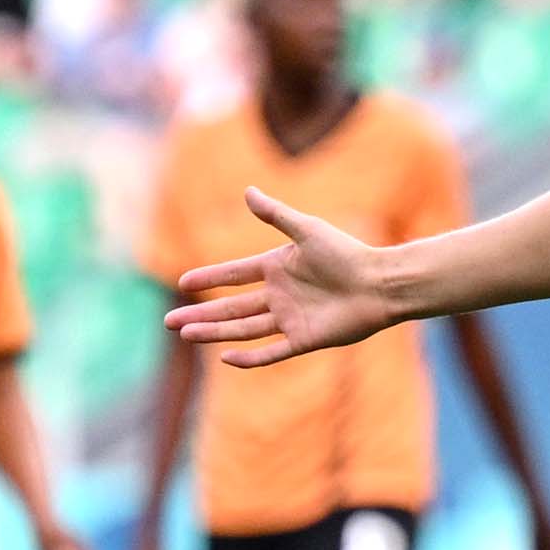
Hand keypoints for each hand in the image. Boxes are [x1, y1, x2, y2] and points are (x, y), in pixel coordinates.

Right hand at [169, 187, 410, 366]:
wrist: (380, 283)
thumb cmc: (348, 253)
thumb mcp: (307, 230)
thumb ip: (276, 215)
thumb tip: (248, 191)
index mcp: (277, 268)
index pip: (234, 274)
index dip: (209, 278)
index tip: (183, 283)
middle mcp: (279, 295)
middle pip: (231, 307)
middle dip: (200, 314)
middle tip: (169, 323)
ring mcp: (290, 319)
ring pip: (243, 329)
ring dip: (215, 332)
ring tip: (186, 335)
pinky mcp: (304, 340)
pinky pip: (272, 351)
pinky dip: (250, 357)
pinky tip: (226, 358)